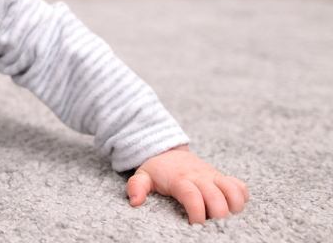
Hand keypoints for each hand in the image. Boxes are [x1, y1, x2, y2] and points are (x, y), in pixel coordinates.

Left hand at [127, 144, 248, 223]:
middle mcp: (200, 177)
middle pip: (217, 197)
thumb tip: (135, 202)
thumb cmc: (157, 170)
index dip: (197, 212)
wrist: (169, 150)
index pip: (193, 196)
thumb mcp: (143, 176)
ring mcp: (213, 176)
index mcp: (180, 179)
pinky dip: (242, 198)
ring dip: (234, 207)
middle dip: (218, 215)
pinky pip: (240, 186)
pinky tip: (233, 208)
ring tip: (226, 219)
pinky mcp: (222, 177)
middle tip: (212, 226)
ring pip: (233, 191)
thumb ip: (137, 187)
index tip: (195, 225)